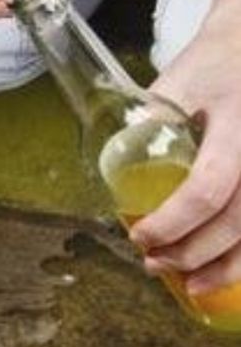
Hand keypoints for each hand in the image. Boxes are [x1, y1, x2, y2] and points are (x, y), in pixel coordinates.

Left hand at [131, 11, 240, 294]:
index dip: (173, 221)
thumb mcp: (178, 80)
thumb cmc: (215, 62)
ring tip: (190, 284)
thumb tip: (117, 165)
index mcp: (238, 129)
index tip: (140, 234)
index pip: (209, 188)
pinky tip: (224, 271)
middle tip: (154, 263)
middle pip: (237, 221)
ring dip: (225, 266)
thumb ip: (150, 118)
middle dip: (193, 252)